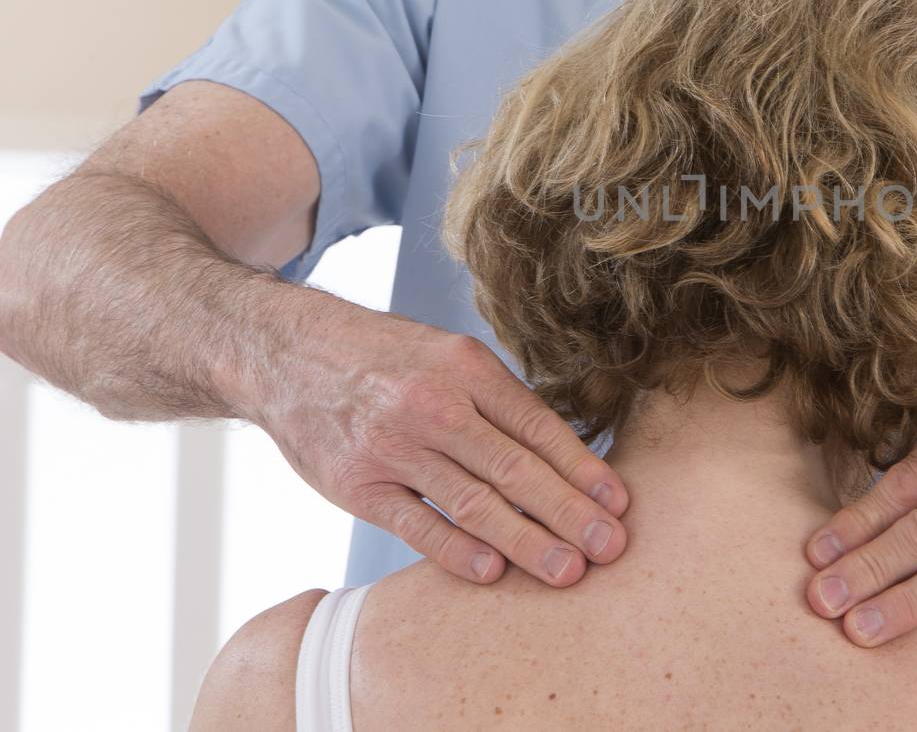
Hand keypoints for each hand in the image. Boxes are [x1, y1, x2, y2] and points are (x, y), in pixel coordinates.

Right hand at [246, 295, 628, 585]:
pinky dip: (457, 551)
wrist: (288, 354)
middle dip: (569, 511)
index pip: (537, 426)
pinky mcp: (356, 484)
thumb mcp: (447, 355)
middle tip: (610, 547)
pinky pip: (416, 524)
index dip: (581, 467)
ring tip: (567, 570)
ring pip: (473, 502)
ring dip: (526, 541)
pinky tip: (493, 572)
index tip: (617, 502)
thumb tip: (562, 458)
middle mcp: (433, 405)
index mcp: (466, 369)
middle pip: (514, 468)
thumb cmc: (385, 360)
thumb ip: (498, 402)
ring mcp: (393, 447)